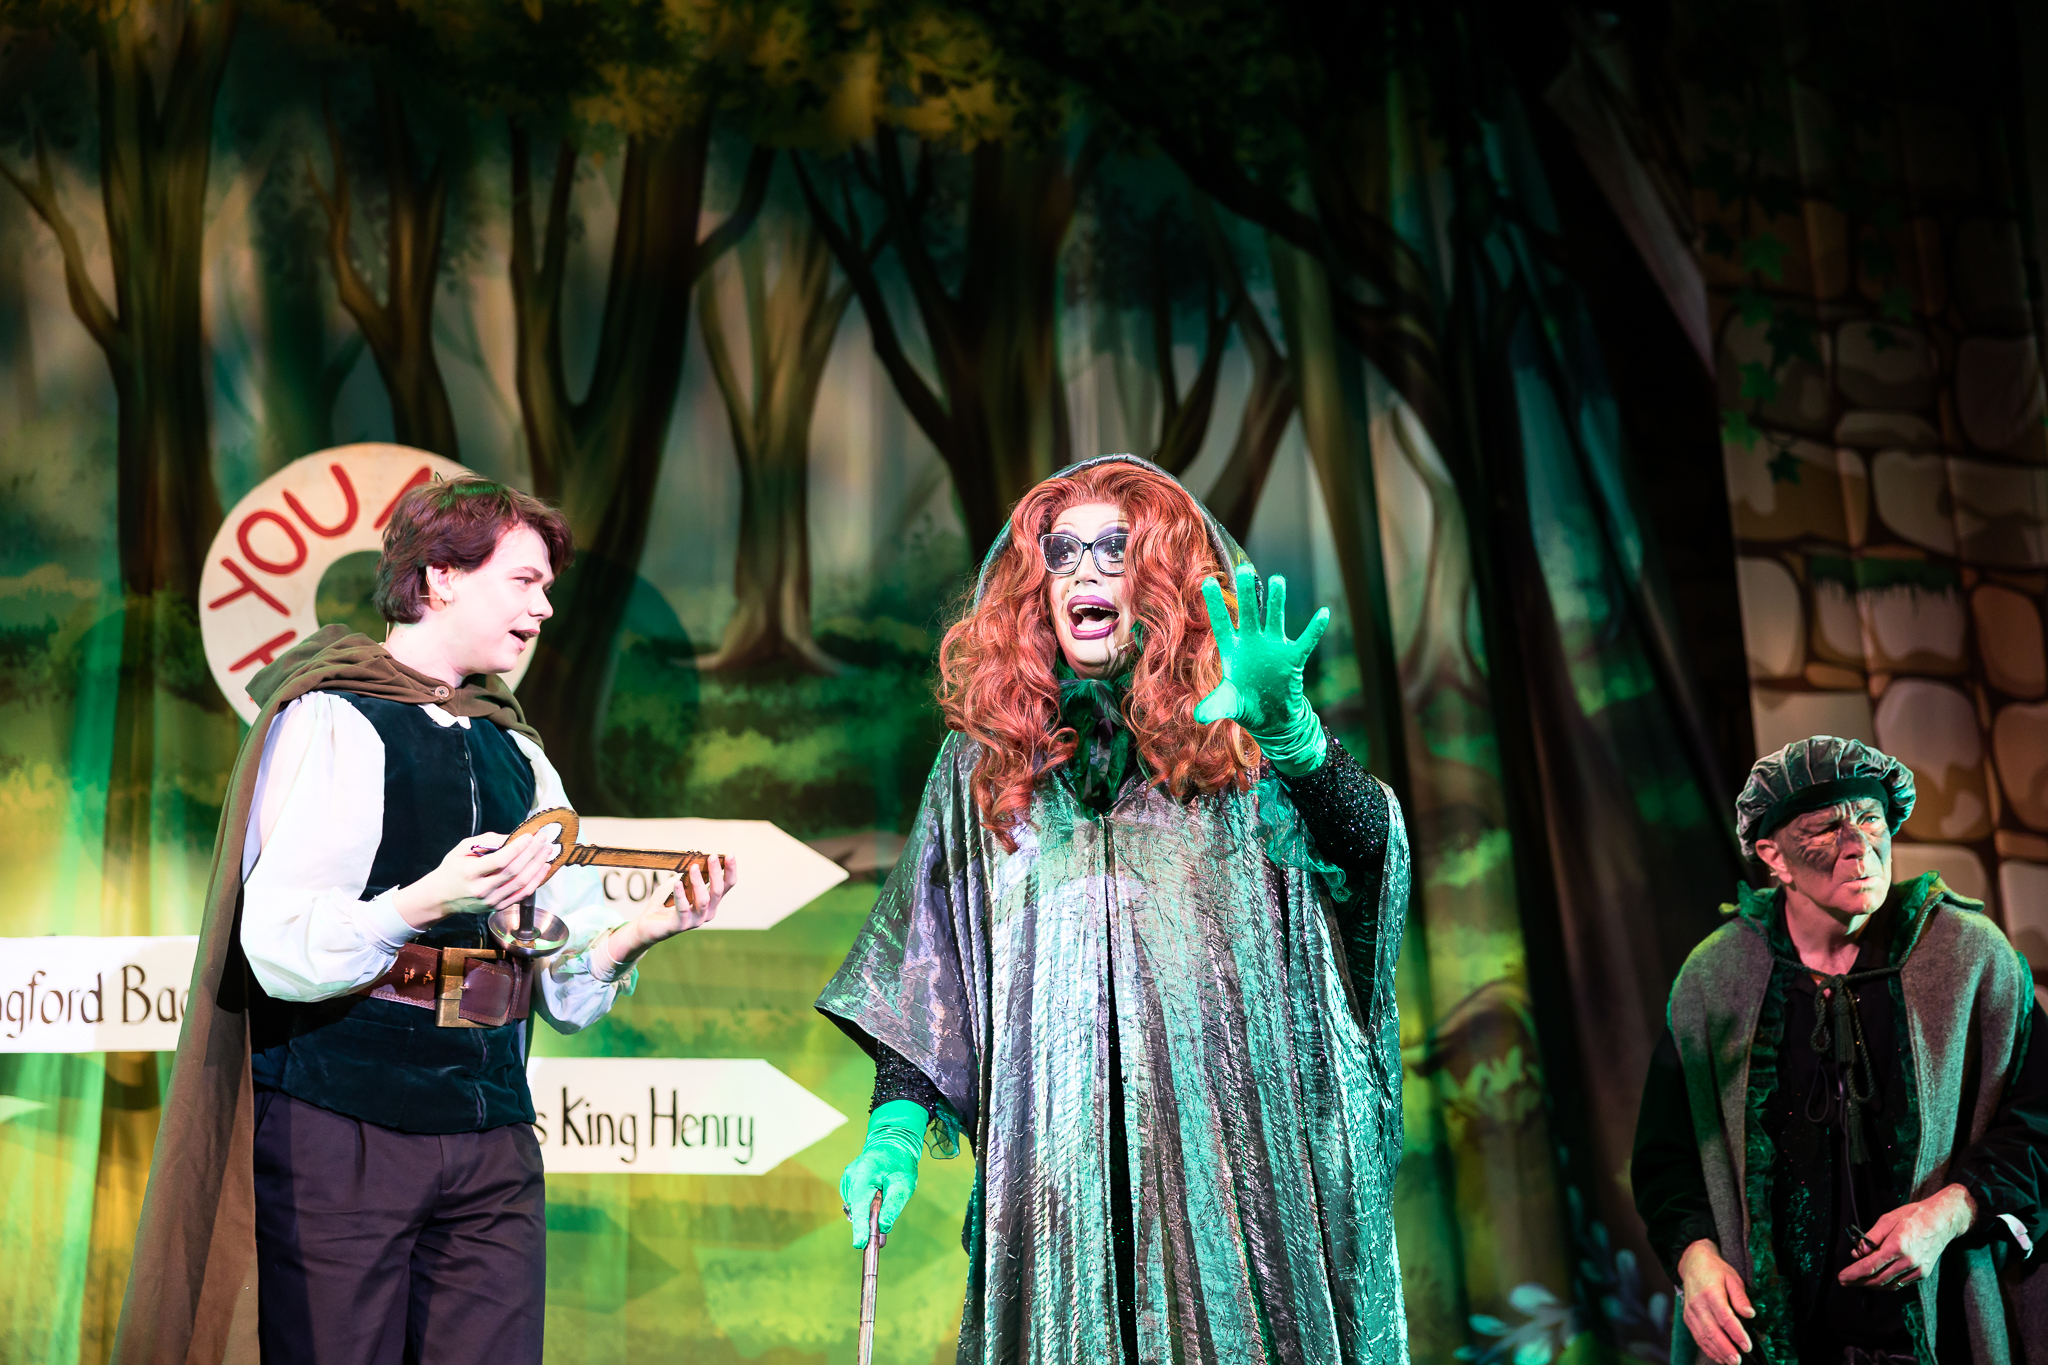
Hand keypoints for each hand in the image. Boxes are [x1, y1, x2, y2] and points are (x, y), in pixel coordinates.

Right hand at [391, 831, 557, 927]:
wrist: (440, 897)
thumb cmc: (452, 868)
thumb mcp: (462, 849)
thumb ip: (487, 841)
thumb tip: (512, 836)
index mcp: (469, 873)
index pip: (499, 860)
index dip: (518, 848)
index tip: (531, 835)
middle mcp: (481, 890)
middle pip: (514, 872)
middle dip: (532, 853)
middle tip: (544, 839)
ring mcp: (490, 901)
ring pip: (521, 884)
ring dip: (538, 866)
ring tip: (547, 851)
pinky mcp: (496, 908)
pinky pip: (521, 895)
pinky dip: (535, 881)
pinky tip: (543, 868)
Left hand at [593, 854, 737, 974]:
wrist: (648, 925)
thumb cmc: (665, 903)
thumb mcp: (679, 884)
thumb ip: (689, 875)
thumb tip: (696, 859)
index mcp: (710, 902)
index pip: (726, 886)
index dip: (730, 870)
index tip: (730, 855)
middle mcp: (707, 913)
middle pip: (717, 892)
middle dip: (716, 873)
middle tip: (713, 857)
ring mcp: (695, 921)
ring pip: (703, 900)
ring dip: (699, 882)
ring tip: (693, 867)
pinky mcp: (679, 926)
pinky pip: (683, 909)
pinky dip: (681, 895)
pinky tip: (677, 883)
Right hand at [841, 1100, 926, 1248]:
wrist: (892, 1144)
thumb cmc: (900, 1164)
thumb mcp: (903, 1185)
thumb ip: (893, 1206)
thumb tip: (883, 1228)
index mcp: (864, 1174)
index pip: (860, 1205)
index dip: (860, 1227)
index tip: (860, 1244)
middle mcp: (851, 1176)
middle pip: (857, 1209)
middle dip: (867, 1224)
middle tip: (882, 1238)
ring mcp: (847, 1178)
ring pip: (856, 1207)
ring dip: (868, 1212)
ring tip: (884, 1197)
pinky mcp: (848, 1182)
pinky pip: (856, 1202)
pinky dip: (865, 1205)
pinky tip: (876, 1195)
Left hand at [1195, 563, 1329, 773]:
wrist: (1270, 718)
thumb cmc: (1244, 705)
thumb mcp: (1228, 704)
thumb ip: (1214, 706)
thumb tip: (1197, 716)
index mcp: (1232, 649)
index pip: (1221, 622)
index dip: (1214, 603)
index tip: (1207, 581)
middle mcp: (1252, 642)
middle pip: (1248, 612)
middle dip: (1246, 593)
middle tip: (1244, 569)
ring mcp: (1273, 647)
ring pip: (1274, 618)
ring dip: (1277, 601)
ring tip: (1277, 580)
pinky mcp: (1293, 658)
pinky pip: (1306, 641)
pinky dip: (1315, 628)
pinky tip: (1324, 613)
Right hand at [1677, 1239, 1753, 1364]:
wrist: (1692, 1263)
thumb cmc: (1716, 1271)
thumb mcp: (1733, 1278)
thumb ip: (1741, 1297)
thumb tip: (1750, 1314)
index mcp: (1711, 1293)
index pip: (1724, 1317)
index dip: (1736, 1333)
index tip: (1747, 1346)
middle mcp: (1698, 1304)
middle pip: (1712, 1330)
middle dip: (1726, 1348)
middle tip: (1738, 1360)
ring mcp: (1690, 1311)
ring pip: (1703, 1336)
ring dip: (1717, 1351)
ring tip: (1730, 1362)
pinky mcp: (1687, 1317)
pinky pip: (1697, 1336)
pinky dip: (1707, 1348)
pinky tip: (1719, 1356)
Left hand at [1840, 1183, 1975, 1290]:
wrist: (1942, 1221)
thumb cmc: (1912, 1216)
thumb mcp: (1887, 1219)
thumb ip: (1871, 1237)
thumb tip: (1857, 1253)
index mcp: (1897, 1246)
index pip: (1870, 1266)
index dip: (1854, 1273)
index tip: (1841, 1277)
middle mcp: (1908, 1261)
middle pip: (1878, 1279)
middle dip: (1859, 1282)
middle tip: (1844, 1281)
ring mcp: (1917, 1269)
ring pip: (1889, 1284)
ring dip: (1872, 1285)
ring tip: (1857, 1281)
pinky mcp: (1923, 1273)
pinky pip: (1900, 1283)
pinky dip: (1886, 1284)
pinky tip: (1876, 1279)